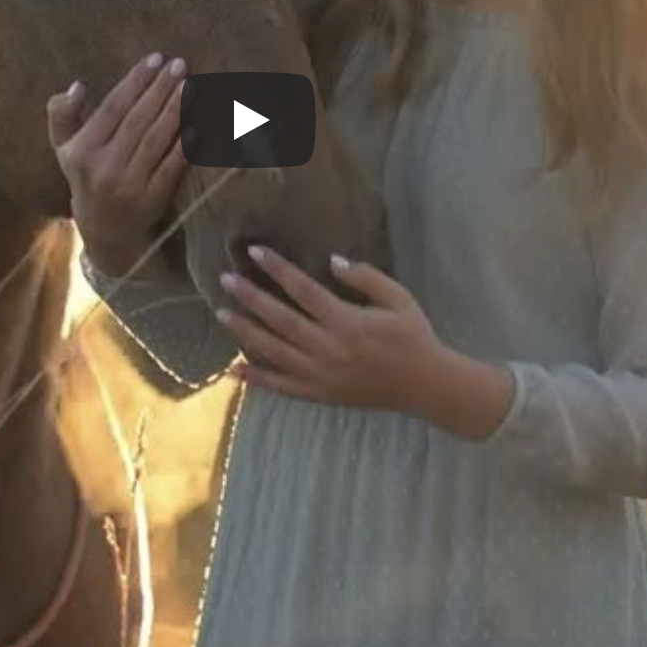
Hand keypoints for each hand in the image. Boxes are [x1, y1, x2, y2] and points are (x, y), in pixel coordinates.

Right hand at [47, 53, 188, 276]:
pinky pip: (173, 165)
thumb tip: (77, 86)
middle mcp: (104, 168)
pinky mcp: (153, 199)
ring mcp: (130, 185)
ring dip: (177, 109)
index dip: (135, 81)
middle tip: (179, 65)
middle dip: (161, 89)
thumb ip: (62, 115)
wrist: (106, 231)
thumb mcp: (64, 149)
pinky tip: (198, 122)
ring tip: (191, 85)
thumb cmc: (87, 177)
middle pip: (138, 120)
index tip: (155, 59)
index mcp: (81, 151)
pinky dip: (186, 143)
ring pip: (157, 139)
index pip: (112, 108)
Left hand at [216, 247, 444, 414]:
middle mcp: (328, 348)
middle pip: (280, 319)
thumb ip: (365, 277)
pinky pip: (282, 386)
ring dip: (246, 332)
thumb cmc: (413, 336)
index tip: (255, 252)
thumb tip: (331, 261)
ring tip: (222, 314)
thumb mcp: (399, 298)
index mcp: (347, 321)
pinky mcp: (319, 395)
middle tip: (225, 279)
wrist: (425, 385)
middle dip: (250, 298)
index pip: (303, 290)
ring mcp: (320, 374)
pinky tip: (234, 368)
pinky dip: (257, 378)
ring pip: (274, 351)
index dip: (278, 269)